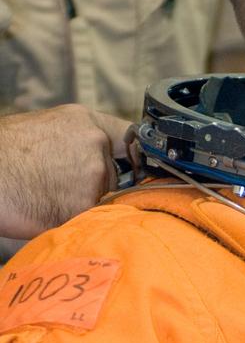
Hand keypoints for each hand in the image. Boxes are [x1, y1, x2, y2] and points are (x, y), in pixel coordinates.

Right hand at [0, 106, 132, 237]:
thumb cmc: (3, 155)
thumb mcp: (45, 130)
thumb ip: (78, 142)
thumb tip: (99, 159)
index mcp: (85, 121)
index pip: (131, 138)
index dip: (133, 158)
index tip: (134, 171)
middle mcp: (95, 144)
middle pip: (115, 175)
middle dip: (97, 186)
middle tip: (60, 188)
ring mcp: (93, 175)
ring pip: (103, 199)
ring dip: (85, 205)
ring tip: (47, 197)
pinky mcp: (84, 205)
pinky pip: (91, 218)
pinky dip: (75, 221)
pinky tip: (47, 211)